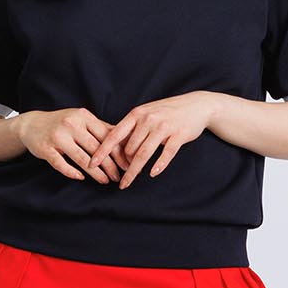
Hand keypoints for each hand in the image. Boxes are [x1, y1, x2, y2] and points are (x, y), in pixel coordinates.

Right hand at [16, 108, 131, 183]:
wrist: (32, 124)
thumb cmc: (61, 123)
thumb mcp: (81, 119)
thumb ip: (101, 127)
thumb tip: (126, 138)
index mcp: (83, 116)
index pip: (106, 136)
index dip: (118, 152)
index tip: (127, 164)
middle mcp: (71, 124)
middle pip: (96, 149)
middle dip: (110, 165)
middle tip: (118, 177)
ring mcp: (58, 136)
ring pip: (81, 158)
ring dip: (96, 173)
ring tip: (105, 181)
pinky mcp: (46, 148)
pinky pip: (61, 164)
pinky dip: (72, 172)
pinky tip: (81, 178)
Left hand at [87, 92, 214, 189]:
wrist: (196, 106)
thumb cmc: (167, 112)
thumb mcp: (146, 114)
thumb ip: (131, 128)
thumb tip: (113, 146)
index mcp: (137, 114)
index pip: (114, 135)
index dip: (102, 151)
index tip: (91, 164)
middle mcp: (148, 119)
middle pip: (129, 149)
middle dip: (122, 165)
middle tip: (120, 177)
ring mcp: (164, 127)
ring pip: (144, 153)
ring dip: (134, 170)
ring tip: (127, 182)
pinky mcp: (179, 135)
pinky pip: (166, 154)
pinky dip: (159, 165)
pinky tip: (152, 174)